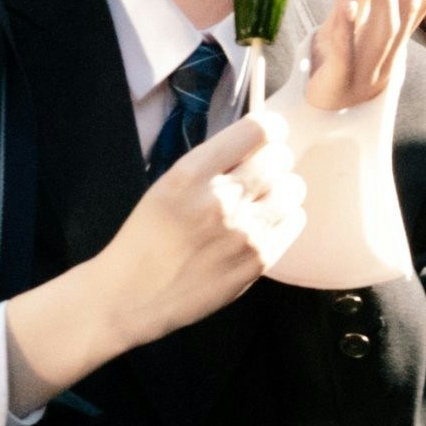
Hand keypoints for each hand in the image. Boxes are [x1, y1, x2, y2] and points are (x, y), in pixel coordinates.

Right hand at [0, 110, 301, 408]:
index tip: (266, 138)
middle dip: (273, 161)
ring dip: (281, 190)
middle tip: (259, 175)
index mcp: (191, 174)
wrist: (130, 296)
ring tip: (261, 203)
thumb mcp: (166, 187)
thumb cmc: (145, 240)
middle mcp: (220, 199)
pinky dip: (284, 217)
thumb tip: (256, 145)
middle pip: (280, 157)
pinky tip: (263, 225)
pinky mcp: (258, 260)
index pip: (258, 129)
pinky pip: (295, 220)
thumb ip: (210, 166)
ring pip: (293, 188)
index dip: (269, 129)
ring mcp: (243, 232)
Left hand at [301, 0, 425, 111]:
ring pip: (386, 25)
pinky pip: (347, 55)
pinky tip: (347, 4)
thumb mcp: (353, 20)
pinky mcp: (339, 81)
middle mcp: (390, 50)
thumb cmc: (344, 61)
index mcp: (397, 34)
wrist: (326, 115)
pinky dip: (348, 30)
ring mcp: (367, 67)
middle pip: (409, 6)